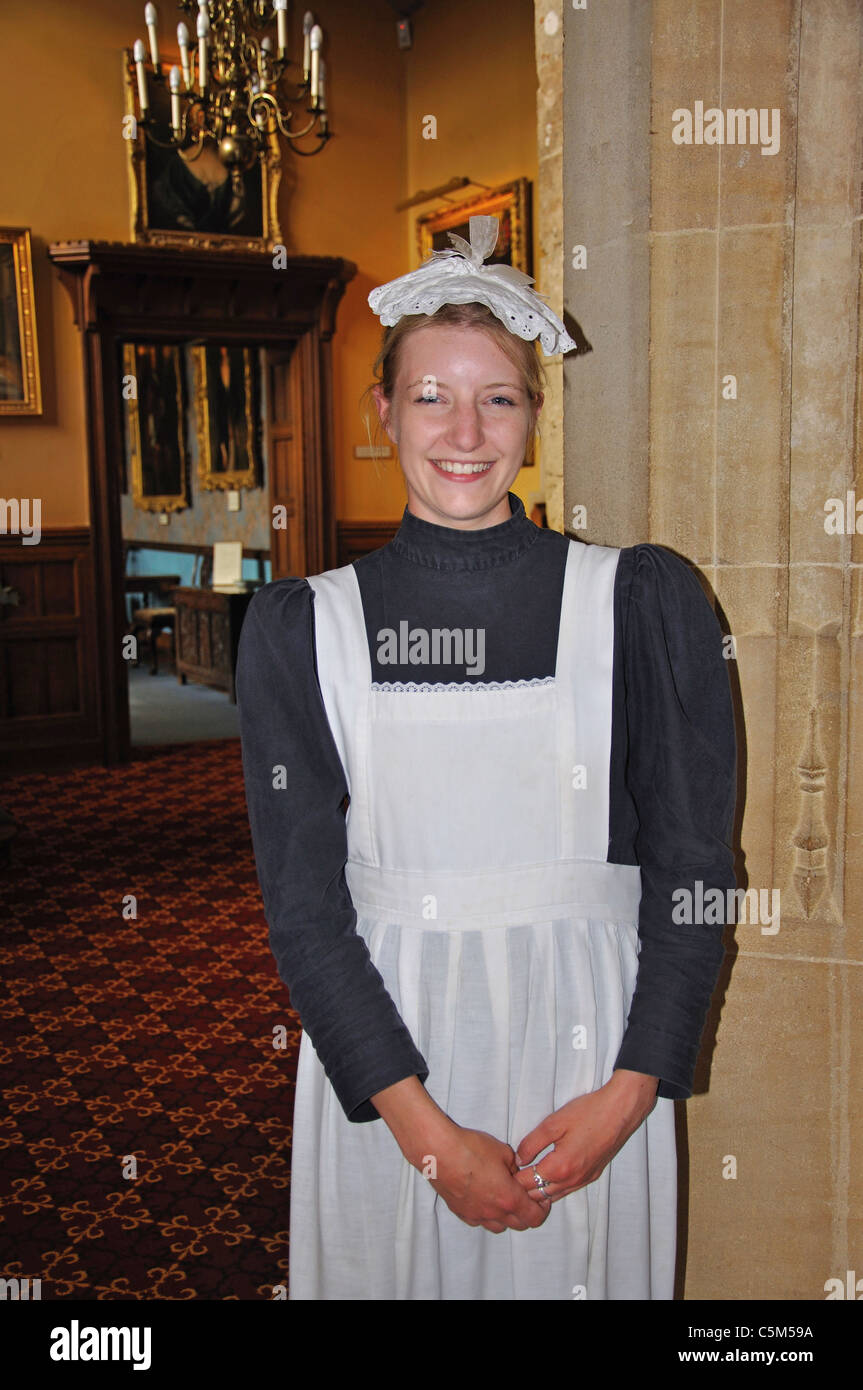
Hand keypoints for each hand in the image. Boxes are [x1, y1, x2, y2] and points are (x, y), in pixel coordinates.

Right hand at [426, 1123, 551, 1233]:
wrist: (439, 1151)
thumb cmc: (471, 1149)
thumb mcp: (503, 1151)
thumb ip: (514, 1166)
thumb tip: (516, 1172)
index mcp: (509, 1198)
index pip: (535, 1217)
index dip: (543, 1210)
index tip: (543, 1199)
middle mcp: (494, 1213)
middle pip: (519, 1225)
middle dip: (527, 1213)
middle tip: (526, 1198)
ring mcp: (476, 1215)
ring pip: (499, 1226)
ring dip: (507, 1217)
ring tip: (504, 1199)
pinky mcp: (460, 1212)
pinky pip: (479, 1221)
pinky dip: (487, 1215)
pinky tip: (484, 1200)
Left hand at [514, 1070, 658, 1204]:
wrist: (621, 1111)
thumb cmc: (589, 1113)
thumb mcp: (553, 1123)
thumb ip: (532, 1143)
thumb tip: (519, 1158)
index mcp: (559, 1167)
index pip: (526, 1184)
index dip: (511, 1179)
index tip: (502, 1171)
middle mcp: (572, 1180)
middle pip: (538, 1196)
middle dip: (521, 1190)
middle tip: (508, 1178)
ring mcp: (583, 1180)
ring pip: (553, 1197)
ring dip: (537, 1192)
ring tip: (523, 1179)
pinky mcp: (592, 1176)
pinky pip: (566, 1191)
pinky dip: (552, 1189)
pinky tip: (546, 1177)